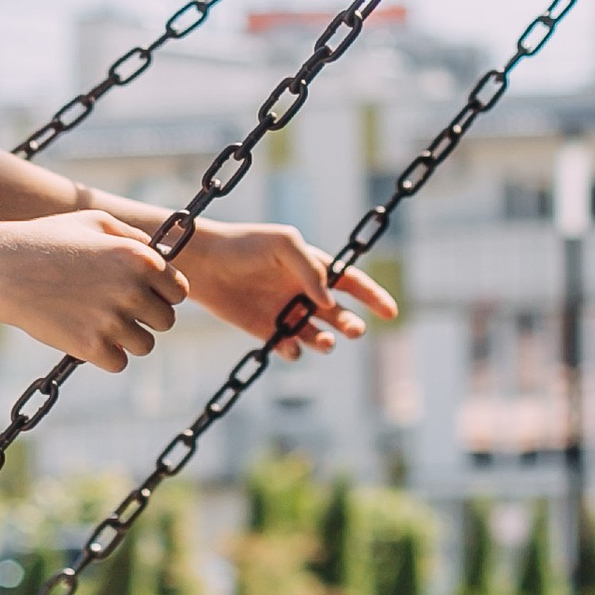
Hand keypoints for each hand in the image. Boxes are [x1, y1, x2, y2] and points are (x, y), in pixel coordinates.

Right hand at [0, 210, 188, 371]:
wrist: (2, 269)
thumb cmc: (48, 240)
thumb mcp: (93, 222)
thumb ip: (132, 236)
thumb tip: (160, 256)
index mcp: (140, 258)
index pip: (179, 291)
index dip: (161, 294)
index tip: (140, 293)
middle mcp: (132, 290)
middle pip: (165, 321)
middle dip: (145, 317)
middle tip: (116, 309)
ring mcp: (112, 320)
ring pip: (145, 345)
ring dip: (127, 338)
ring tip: (99, 321)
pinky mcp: (91, 347)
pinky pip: (119, 362)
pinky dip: (106, 354)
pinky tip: (86, 334)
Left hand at [179, 222, 397, 358]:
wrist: (203, 262)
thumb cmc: (244, 244)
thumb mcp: (283, 244)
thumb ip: (311, 269)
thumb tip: (328, 301)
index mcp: (313, 267)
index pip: (352, 283)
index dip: (374, 297)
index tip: (391, 313)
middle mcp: (303, 292)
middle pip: (339, 314)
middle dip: (351, 324)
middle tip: (352, 330)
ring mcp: (285, 312)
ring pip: (317, 335)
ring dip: (325, 341)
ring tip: (323, 342)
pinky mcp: (264, 330)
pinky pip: (288, 345)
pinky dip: (293, 350)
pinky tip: (288, 345)